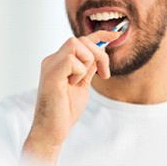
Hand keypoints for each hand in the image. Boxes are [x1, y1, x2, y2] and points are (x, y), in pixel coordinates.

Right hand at [23, 30, 120, 165]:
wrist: (52, 130)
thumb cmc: (65, 111)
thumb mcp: (82, 85)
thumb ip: (88, 68)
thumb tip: (99, 53)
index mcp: (59, 62)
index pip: (80, 41)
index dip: (99, 35)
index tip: (116, 35)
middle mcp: (53, 60)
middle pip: (81, 40)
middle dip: (99, 54)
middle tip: (104, 74)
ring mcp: (50, 65)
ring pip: (76, 44)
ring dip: (86, 63)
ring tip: (79, 82)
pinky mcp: (51, 73)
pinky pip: (71, 60)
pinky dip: (79, 72)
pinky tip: (71, 85)